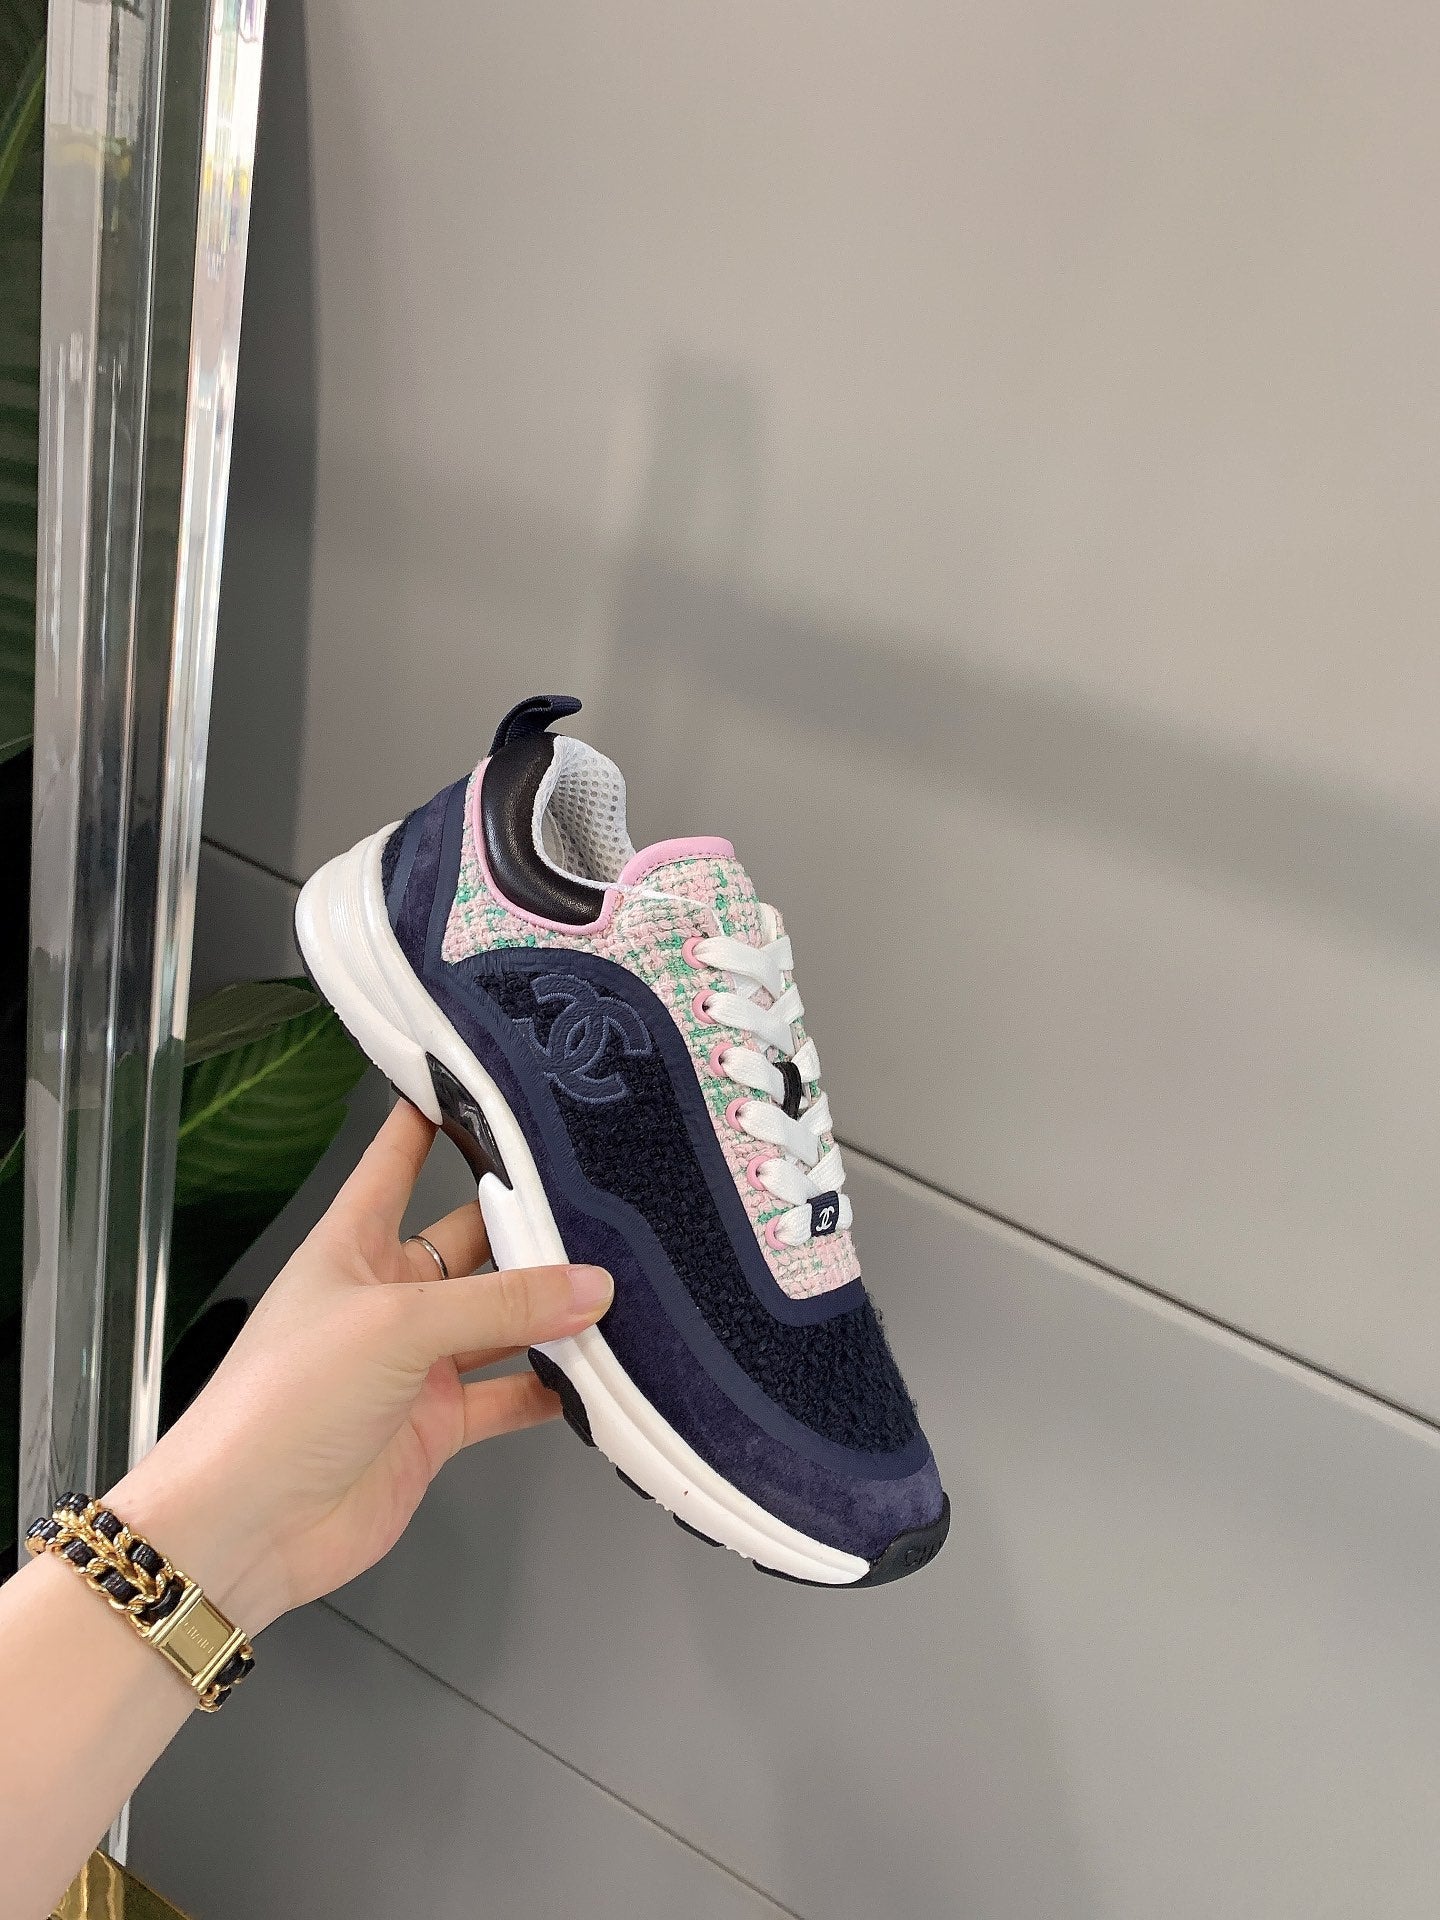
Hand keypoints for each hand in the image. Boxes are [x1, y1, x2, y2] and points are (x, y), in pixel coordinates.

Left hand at [106, 1098, 611, 1632]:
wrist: (247, 1526)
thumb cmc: (281, 1404)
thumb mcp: (397, 1327)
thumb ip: (500, 1307)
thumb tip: (589, 1288)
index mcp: (351, 1247)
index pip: (395, 1161)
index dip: (431, 1117)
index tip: (478, 1079)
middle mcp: (386, 1297)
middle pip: (472, 1243)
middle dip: (529, 1227)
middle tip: (600, 1203)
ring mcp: (412, 1365)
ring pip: (500, 1322)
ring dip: (551, 1312)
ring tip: (619, 1288)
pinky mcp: (435, 1426)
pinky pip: (507, 1395)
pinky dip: (551, 1389)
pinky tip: (594, 1376)